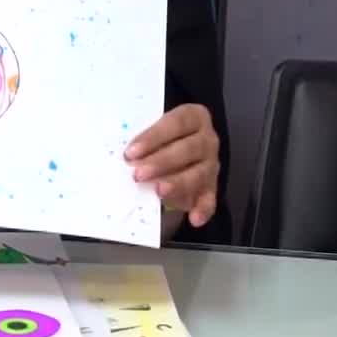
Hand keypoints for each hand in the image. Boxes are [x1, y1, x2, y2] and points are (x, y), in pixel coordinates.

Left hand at [124, 104, 218, 229]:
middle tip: (139, 174)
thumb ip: (145, 140)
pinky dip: (203, 209)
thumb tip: (125, 156)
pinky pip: (210, 198)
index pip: (176, 123)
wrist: (179, 146)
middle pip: (188, 149)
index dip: (154, 137)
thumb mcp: (155, 130)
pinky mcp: (212, 185)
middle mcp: (207, 139)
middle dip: (162, 162)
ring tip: (159, 191)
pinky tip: (194, 218)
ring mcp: (211, 163)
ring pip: (198, 173)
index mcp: (193, 117)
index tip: (131, 152)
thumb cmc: (161, 136)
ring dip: (178, 183)